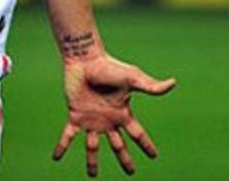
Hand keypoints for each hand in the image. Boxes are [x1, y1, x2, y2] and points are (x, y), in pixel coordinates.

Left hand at [53, 55, 175, 175]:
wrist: (86, 60)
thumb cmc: (109, 66)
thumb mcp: (132, 78)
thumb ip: (151, 85)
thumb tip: (173, 83)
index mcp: (122, 113)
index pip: (137, 134)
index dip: (146, 145)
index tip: (154, 156)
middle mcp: (107, 120)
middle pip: (118, 146)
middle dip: (124, 159)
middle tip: (130, 172)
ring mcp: (91, 120)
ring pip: (93, 147)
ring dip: (92, 161)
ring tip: (93, 175)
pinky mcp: (75, 116)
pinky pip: (67, 136)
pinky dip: (62, 147)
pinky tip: (56, 157)